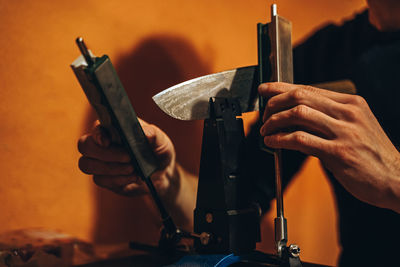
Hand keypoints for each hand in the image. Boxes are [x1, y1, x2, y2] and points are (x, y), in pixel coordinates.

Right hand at [77, 119, 177, 197]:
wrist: (162, 173)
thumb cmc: (158, 150)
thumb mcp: (161, 140)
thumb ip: (153, 134)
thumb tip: (144, 133)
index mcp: (112, 128)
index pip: (96, 128)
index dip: (97, 134)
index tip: (107, 142)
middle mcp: (101, 144)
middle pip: (84, 146)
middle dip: (105, 153)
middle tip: (128, 157)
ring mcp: (100, 162)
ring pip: (88, 165)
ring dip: (111, 168)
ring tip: (133, 168)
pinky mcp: (104, 179)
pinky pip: (101, 180)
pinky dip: (118, 179)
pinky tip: (133, 177)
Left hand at [258, 82, 399, 211]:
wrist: (396, 179)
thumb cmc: (372, 155)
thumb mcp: (354, 127)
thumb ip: (328, 118)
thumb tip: (294, 115)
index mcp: (351, 103)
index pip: (309, 88)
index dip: (281, 88)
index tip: (265, 89)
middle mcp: (348, 112)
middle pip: (300, 96)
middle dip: (274, 103)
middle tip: (263, 114)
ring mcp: (344, 132)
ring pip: (298, 114)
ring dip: (275, 121)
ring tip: (265, 130)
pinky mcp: (338, 152)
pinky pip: (300, 140)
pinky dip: (280, 139)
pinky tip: (272, 142)